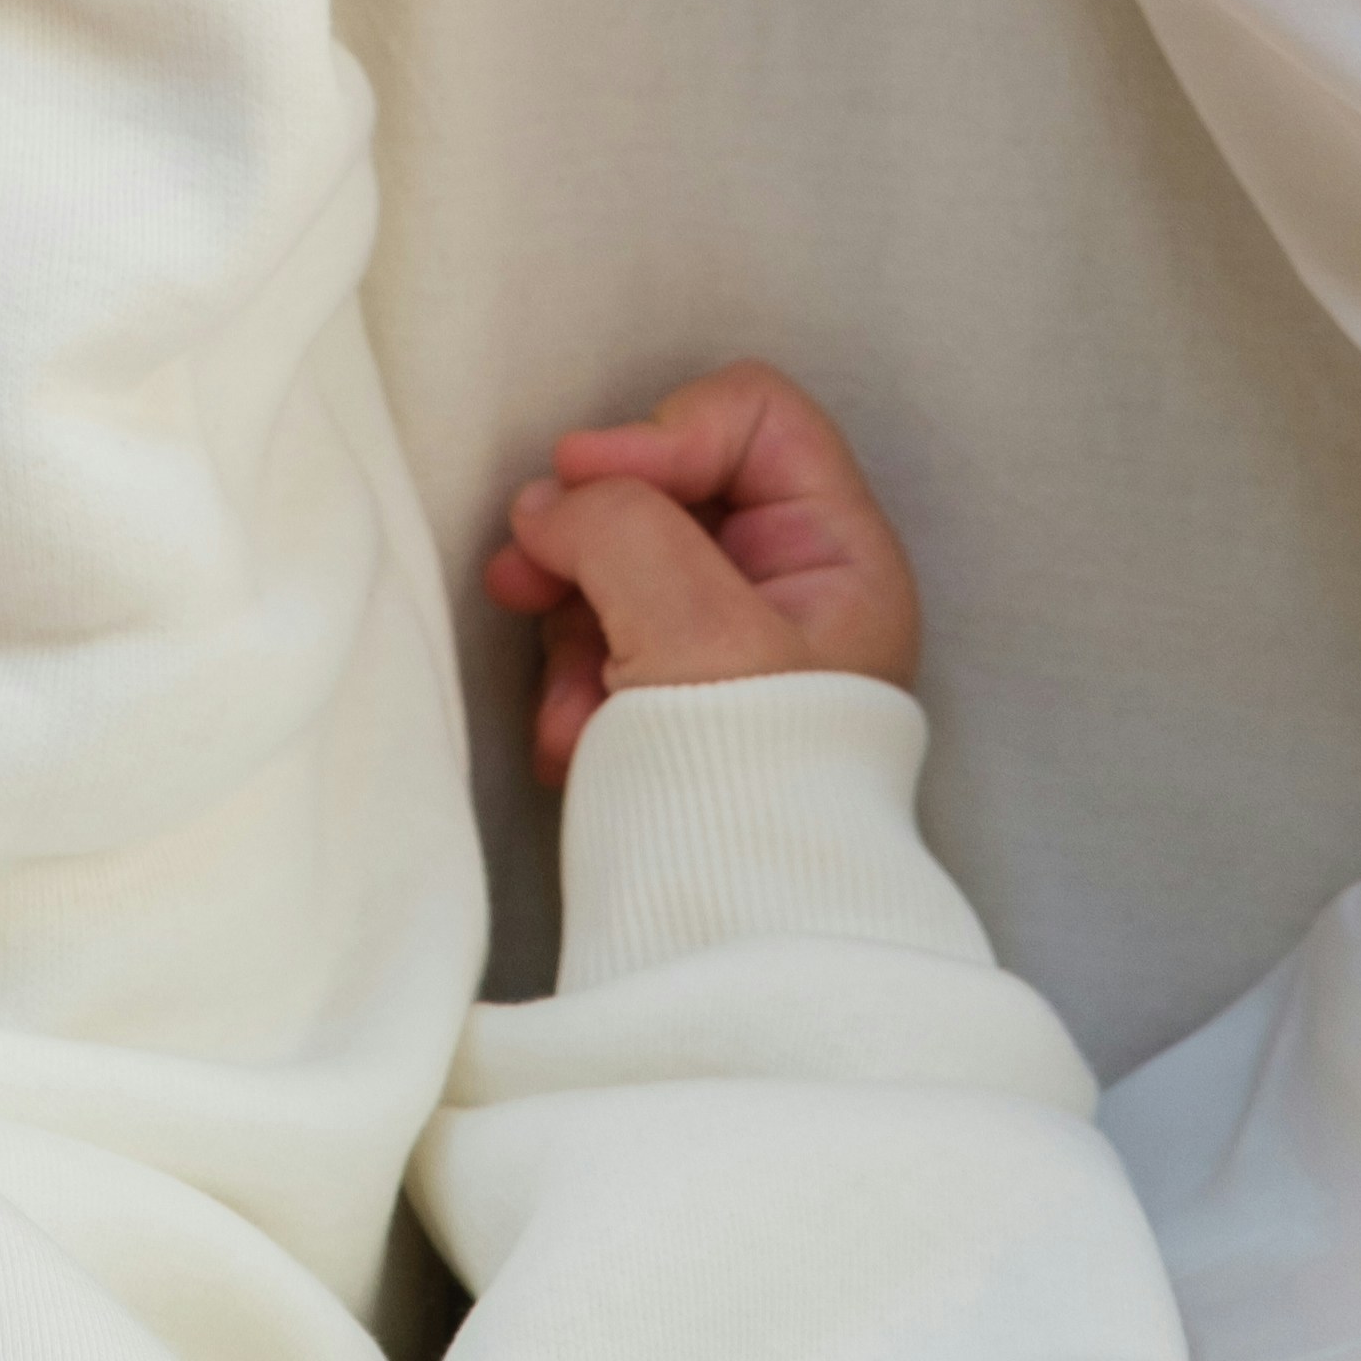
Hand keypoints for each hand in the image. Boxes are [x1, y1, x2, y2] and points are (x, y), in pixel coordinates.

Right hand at [483, 358, 920, 785]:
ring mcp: (731, 644)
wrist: (732, 945)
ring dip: (570, 618)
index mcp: (837, 555)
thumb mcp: (689, 623)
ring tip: (563, 700)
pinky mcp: (673, 695)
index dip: (662, 430)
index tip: (586, 483)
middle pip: (671, 485)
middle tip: (523, 575)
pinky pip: (604, 634)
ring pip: (623, 560)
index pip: (752, 415)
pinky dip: (572, 673)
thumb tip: (548, 506)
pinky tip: (568, 740)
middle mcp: (793, 587)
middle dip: (590, 535)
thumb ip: (616, 522)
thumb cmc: (749, 781)